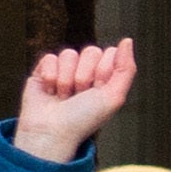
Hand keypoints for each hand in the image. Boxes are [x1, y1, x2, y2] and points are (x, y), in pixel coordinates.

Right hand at [14, 38, 136, 163]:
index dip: (103, 70)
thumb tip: (127, 40)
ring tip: (64, 96)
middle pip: (90, 51)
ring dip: (66, 78)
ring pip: (69, 53)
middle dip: (85, 75)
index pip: (108, 53)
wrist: (52, 131)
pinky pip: (50, 57)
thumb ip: (126, 68)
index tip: (98, 89)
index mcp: (105, 77)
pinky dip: (50, 76)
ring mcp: (64, 71)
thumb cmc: (85, 119)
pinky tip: (50, 91)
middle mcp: (86, 72)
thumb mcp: (114, 96)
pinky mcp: (43, 71)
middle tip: (79, 95)